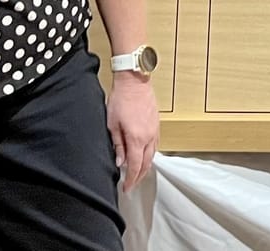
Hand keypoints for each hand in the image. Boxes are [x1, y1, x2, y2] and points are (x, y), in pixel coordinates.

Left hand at [107, 71, 160, 191]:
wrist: (134, 81)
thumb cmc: (122, 99)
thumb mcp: (112, 124)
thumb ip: (118, 145)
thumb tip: (120, 161)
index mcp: (137, 138)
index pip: (135, 166)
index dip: (130, 180)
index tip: (126, 188)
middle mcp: (149, 137)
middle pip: (146, 164)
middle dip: (138, 177)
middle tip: (131, 185)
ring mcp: (155, 131)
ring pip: (152, 156)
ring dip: (145, 167)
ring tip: (137, 174)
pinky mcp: (157, 125)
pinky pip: (155, 146)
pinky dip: (150, 156)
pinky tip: (145, 157)